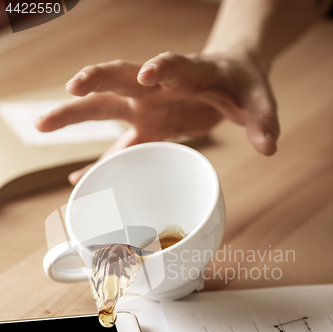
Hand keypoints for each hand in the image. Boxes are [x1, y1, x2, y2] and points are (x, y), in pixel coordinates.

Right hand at [35, 51, 279, 184]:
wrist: (228, 76)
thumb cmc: (239, 83)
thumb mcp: (257, 99)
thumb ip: (263, 120)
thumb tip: (270, 146)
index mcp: (190, 72)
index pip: (172, 64)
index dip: (160, 67)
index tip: (148, 74)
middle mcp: (158, 87)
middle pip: (119, 80)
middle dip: (94, 82)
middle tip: (70, 89)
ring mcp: (147, 108)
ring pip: (104, 108)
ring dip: (74, 115)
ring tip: (42, 126)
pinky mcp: (145, 129)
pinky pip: (116, 146)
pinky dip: (98, 163)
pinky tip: (77, 179)